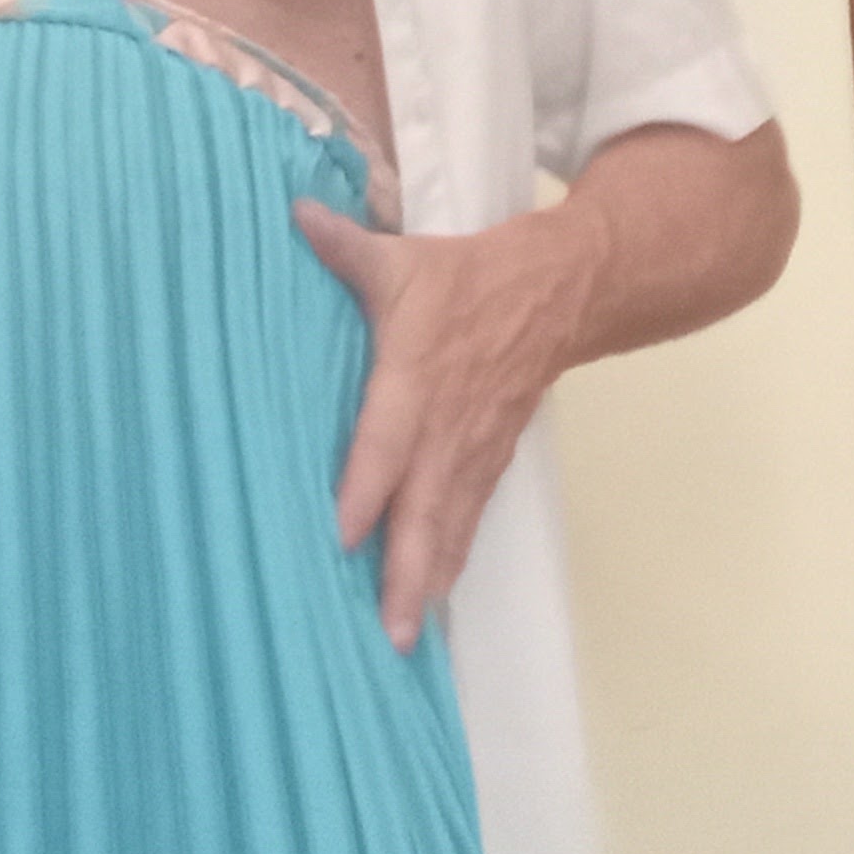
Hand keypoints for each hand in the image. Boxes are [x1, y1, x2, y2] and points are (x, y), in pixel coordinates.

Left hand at [293, 202, 587, 646]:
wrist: (563, 290)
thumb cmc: (470, 278)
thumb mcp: (404, 257)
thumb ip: (343, 247)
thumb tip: (290, 213)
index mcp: (417, 377)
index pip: (387, 442)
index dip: (367, 489)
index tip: (341, 538)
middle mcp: (447, 426)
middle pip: (425, 508)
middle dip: (405, 571)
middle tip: (385, 631)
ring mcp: (475, 449)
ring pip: (450, 526)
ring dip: (427, 582)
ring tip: (402, 640)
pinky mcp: (492, 460)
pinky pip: (467, 520)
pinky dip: (449, 563)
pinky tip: (428, 605)